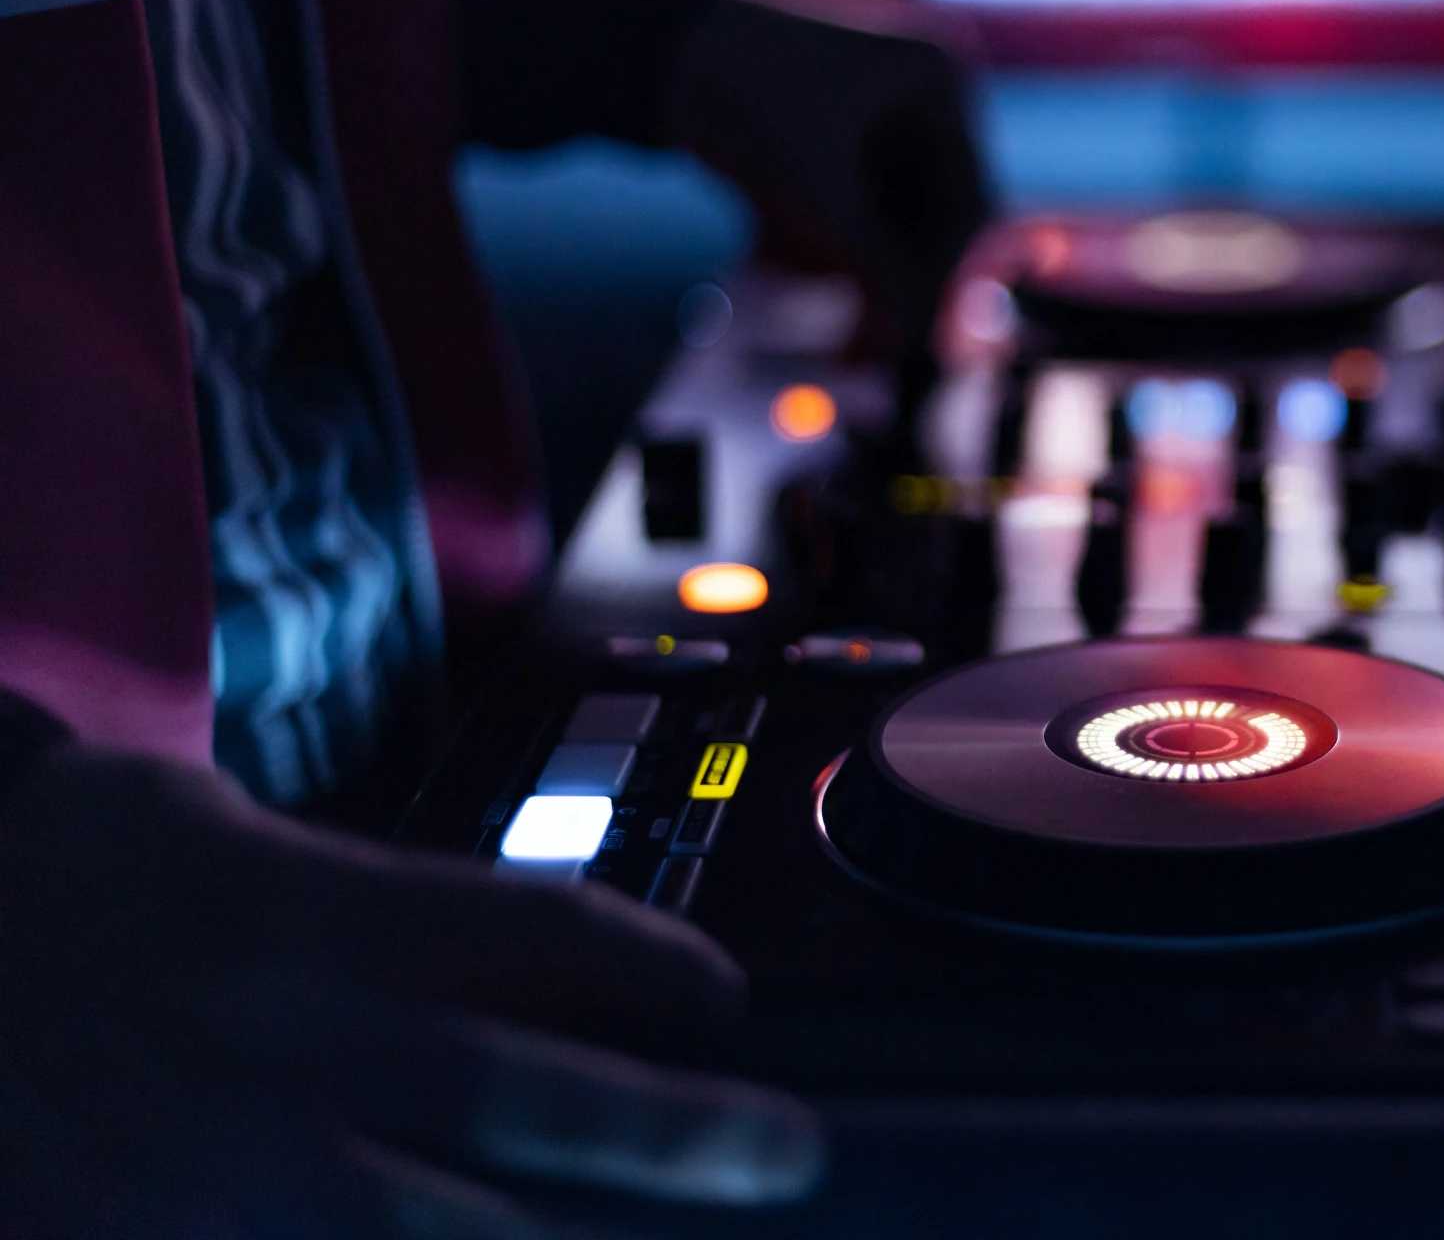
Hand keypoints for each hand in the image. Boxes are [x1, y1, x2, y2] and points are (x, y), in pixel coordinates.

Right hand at [0, 743, 820, 1236]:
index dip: (652, 965)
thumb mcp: (205, 824)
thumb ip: (351, 893)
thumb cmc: (54, 869)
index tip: (729, 1001)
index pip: (530, 928)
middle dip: (672, 1131)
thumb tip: (497, 955)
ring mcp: (208, 1161)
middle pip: (520, 1092)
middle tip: (791, 1155)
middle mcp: (283, 1039)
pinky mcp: (130, 1238)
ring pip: (420, 1226)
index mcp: (309, 915)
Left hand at [671, 0, 992, 360]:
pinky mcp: (835, 121)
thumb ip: (879, 276)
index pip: (969, 210)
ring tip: (775, 252)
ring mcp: (880, 102)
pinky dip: (812, 228)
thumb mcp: (819, 204)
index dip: (942, 288)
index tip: (914, 348)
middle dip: (876, 276)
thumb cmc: (737, 107)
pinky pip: (848, 201)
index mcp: (940, 82)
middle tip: (850, 352)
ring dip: (833, 253)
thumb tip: (918, 343)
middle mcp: (922, 87)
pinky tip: (763, 226)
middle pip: (926, 221)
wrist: (639, 45)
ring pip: (882, 221)